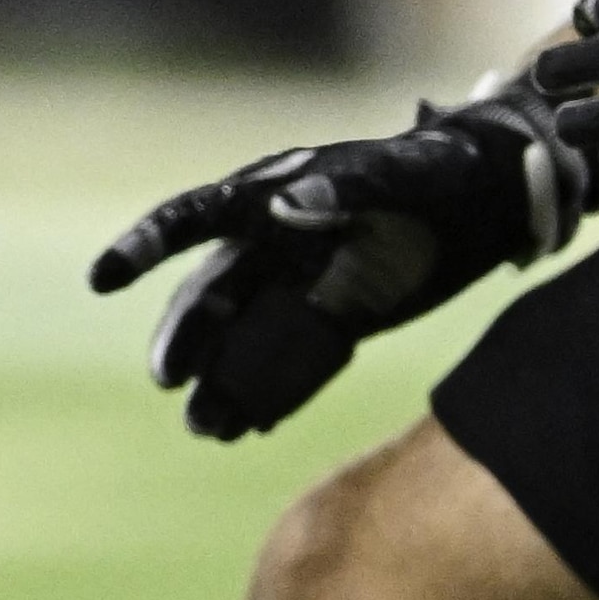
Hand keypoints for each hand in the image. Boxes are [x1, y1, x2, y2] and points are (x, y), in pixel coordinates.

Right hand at [90, 95, 587, 439]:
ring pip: (245, 339)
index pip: (191, 220)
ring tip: (208, 428)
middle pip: (211, 298)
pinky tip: (250, 427)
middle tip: (168, 382)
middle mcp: (273, 243)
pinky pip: (294, 361)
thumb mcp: (399, 175)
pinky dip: (272, 392)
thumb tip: (285, 207)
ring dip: (221, 381)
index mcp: (272, 196)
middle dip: (185, 341)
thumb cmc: (442, 170)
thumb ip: (344, 190)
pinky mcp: (337, 318)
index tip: (103, 280)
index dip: (143, 247)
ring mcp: (302, 284)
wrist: (495, 199)